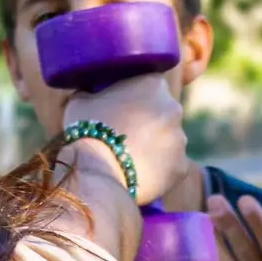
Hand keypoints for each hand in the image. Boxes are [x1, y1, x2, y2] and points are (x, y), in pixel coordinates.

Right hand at [64, 73, 186, 206]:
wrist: (97, 175)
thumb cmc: (87, 131)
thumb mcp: (80, 100)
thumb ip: (94, 92)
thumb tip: (92, 94)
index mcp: (152, 84)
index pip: (149, 85)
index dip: (135, 99)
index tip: (122, 110)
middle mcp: (173, 108)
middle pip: (163, 114)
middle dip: (148, 123)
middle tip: (126, 137)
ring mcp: (180, 139)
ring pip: (168, 141)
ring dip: (154, 147)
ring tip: (130, 160)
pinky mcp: (181, 167)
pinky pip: (170, 167)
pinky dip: (158, 171)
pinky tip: (139, 176)